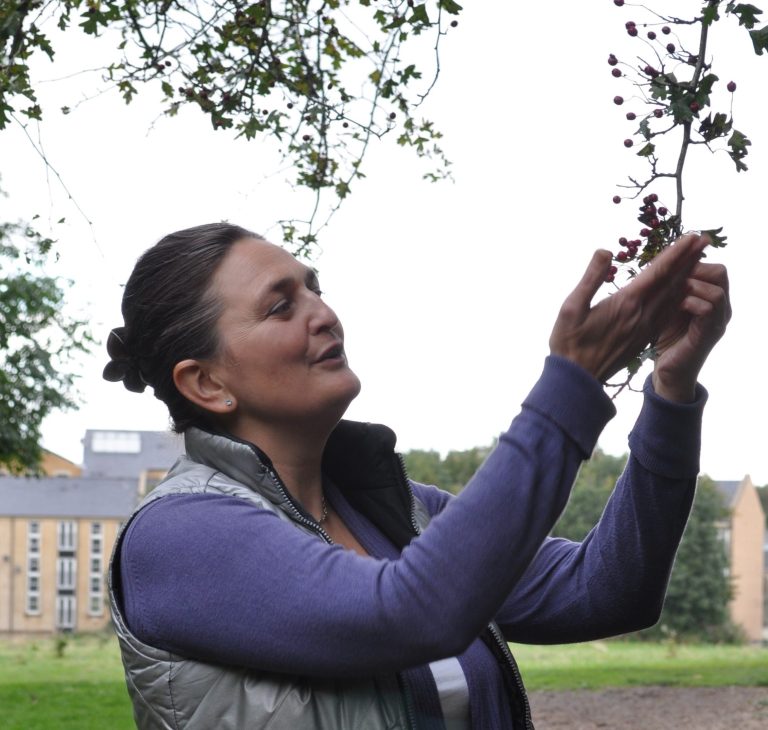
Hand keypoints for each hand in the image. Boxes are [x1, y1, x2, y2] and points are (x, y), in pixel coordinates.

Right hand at [549, 233, 709, 383]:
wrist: (578, 379)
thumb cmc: (568, 343)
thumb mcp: (571, 308)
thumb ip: (590, 278)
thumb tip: (605, 251)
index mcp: (626, 303)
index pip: (658, 272)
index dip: (676, 253)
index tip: (692, 236)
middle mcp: (642, 314)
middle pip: (672, 282)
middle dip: (689, 259)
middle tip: (706, 241)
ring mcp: (646, 327)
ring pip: (673, 297)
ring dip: (687, 277)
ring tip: (699, 260)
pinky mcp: (644, 337)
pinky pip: (667, 312)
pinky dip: (679, 296)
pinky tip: (682, 292)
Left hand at [651, 259, 730, 401]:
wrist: (668, 371)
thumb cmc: (665, 338)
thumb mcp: (668, 306)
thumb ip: (673, 287)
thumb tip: (665, 260)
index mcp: (712, 298)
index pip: (714, 268)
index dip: (694, 261)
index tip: (671, 266)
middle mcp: (722, 308)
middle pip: (720, 272)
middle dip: (694, 270)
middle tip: (673, 279)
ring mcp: (718, 321)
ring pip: (716, 289)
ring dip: (691, 286)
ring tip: (673, 294)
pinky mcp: (709, 334)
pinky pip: (709, 308)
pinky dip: (691, 302)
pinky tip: (677, 306)